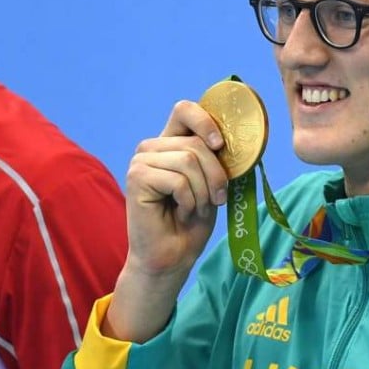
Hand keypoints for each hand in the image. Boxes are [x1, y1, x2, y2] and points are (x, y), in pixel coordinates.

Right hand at [103, 100, 227, 341]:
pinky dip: (189, 201)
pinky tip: (179, 213)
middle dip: (215, 175)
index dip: (206, 121)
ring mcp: (141, 160)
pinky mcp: (137, 177)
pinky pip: (178, 180)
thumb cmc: (191, 223)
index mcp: (170, 142)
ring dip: (203, 193)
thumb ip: (214, 158)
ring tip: (194, 210)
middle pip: (197, 143)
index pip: (185, 110)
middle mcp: (152, 147)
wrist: (171, 257)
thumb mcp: (211, 184)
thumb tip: (231, 141)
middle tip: (213, 201)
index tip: (221, 145)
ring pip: (190, 160)